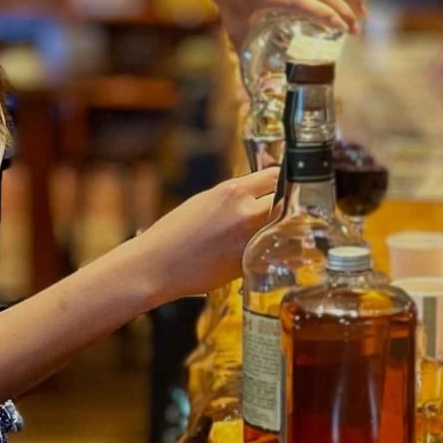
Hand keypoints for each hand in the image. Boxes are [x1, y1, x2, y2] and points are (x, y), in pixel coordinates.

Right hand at [131, 167, 278, 300]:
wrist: (156, 266)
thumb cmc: (175, 233)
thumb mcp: (206, 201)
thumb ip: (236, 196)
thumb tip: (260, 193)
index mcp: (233, 191)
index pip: (275, 176)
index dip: (283, 181)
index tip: (286, 185)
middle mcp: (246, 212)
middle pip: (286, 201)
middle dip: (286, 205)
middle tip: (286, 211)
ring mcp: (250, 239)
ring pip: (284, 228)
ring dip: (283, 228)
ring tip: (278, 232)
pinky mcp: (250, 263)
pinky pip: (273, 251)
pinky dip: (273, 250)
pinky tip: (264, 251)